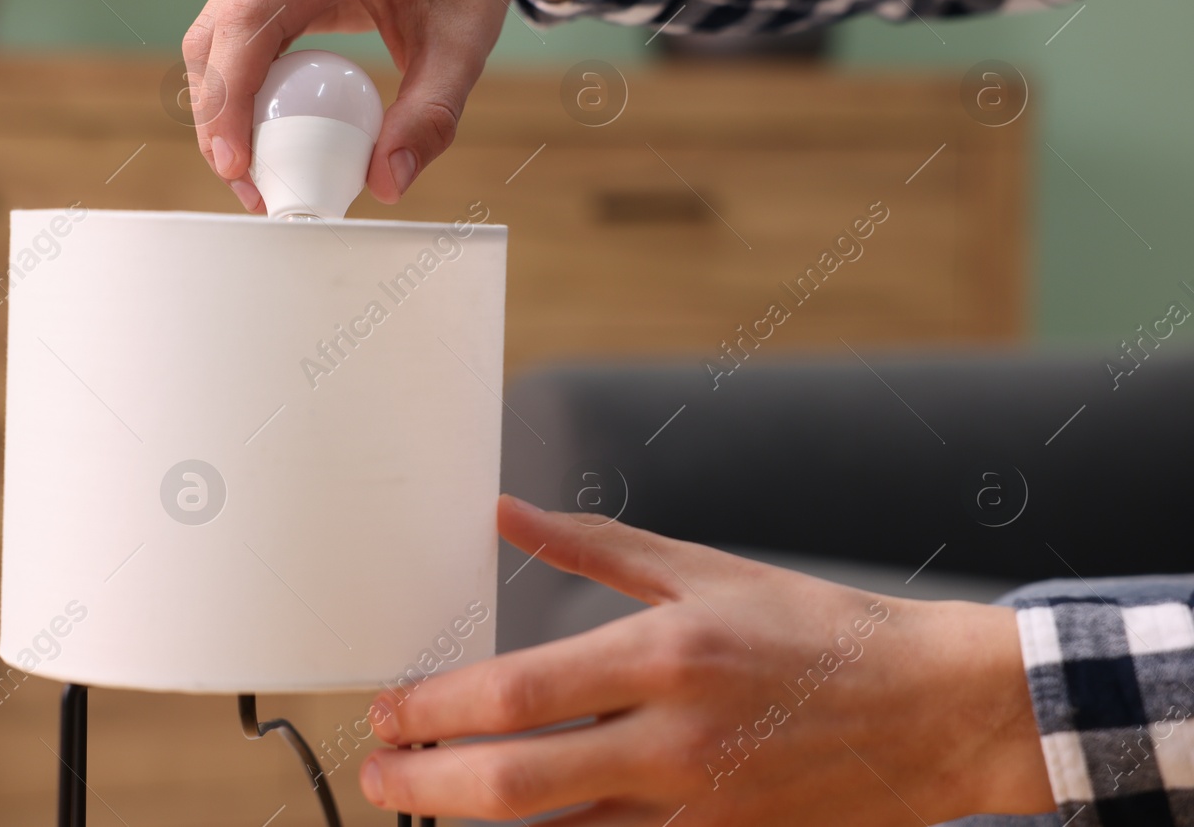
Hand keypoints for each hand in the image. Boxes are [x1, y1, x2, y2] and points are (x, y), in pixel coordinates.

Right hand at [180, 0, 610, 211]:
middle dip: (217, 117)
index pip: (251, 18)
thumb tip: (386, 184)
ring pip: (212, 34)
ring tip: (255, 169)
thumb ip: (430, 119)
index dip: (229, 95)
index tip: (236, 162)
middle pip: (216, 31)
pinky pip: (230, 31)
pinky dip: (235, 85)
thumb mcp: (465, 51)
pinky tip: (263, 131)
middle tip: (248, 184)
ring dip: (220, 105)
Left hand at [357, 496, 1055, 825]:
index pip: (518, 694)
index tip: (390, 709)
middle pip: (518, 781)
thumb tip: (503, 513)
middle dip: (428, 785)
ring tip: (426, 803)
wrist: (929, 712)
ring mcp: (696, 806)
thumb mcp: (703, 570)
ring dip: (477, 821)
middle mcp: (673, 739)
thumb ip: (592, 545)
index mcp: (665, 654)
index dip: (437, 709)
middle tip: (378, 776)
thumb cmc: (815, 631)